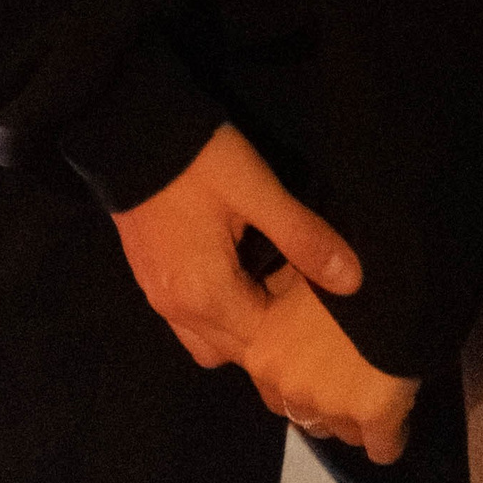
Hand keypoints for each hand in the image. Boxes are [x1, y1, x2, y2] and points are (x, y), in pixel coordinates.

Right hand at [112, 124, 361, 370]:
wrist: (130, 130)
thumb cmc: (199, 162)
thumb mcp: (258, 191)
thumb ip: (303, 238)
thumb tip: (351, 282)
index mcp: (207, 296)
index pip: (264, 343)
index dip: (297, 328)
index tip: (321, 302)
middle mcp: (177, 311)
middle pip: (234, 352)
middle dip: (270, 334)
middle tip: (300, 295)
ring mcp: (157, 298)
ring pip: (207, 343)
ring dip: (239, 329)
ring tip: (267, 286)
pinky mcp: (147, 279)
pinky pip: (187, 322)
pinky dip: (214, 314)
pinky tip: (235, 276)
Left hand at [244, 269, 419, 464]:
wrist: (390, 266)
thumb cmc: (337, 260)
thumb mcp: (293, 276)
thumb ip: (281, 308)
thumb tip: (285, 318)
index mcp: (262, 352)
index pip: (273, 391)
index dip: (301, 375)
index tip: (323, 362)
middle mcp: (287, 386)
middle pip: (307, 416)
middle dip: (327, 401)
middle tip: (352, 372)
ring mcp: (329, 404)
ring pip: (341, 432)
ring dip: (355, 418)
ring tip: (376, 386)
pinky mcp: (374, 416)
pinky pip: (383, 449)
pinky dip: (390, 438)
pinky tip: (399, 418)